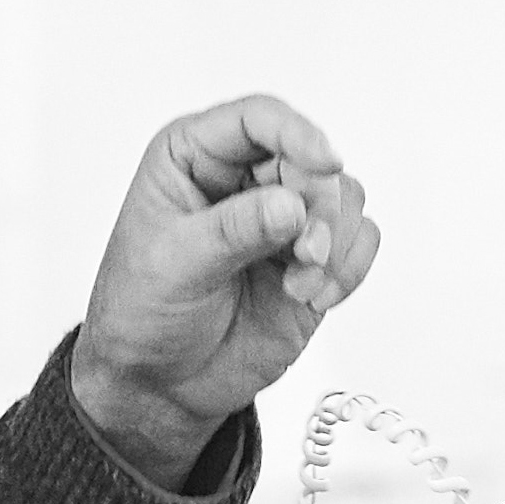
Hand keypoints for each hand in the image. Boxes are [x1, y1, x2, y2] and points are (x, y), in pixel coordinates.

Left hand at [72, 97, 379, 486]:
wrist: (161, 383)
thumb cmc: (143, 313)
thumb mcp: (174, 264)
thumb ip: (234, 230)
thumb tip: (294, 207)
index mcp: (195, 158)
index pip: (257, 121)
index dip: (296, 134)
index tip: (324, 163)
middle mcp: (244, 180)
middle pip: (312, 160)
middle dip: (320, 207)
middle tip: (304, 253)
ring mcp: (284, 220)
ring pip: (346, 198)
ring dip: (334, 244)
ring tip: (300, 285)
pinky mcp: (314, 260)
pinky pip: (361, 241)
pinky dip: (350, 269)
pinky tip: (313, 296)